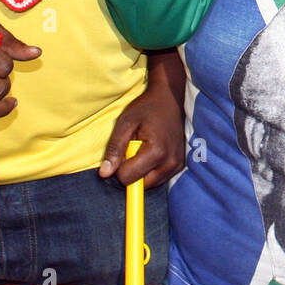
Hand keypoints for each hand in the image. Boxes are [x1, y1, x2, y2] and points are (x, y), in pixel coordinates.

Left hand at [98, 53, 186, 188]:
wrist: (170, 98)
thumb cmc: (146, 108)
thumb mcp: (125, 122)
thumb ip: (114, 148)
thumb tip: (104, 174)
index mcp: (157, 152)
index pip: (128, 178)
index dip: (120, 165)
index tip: (126, 147)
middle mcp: (171, 162)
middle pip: (140, 185)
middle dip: (132, 170)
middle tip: (135, 146)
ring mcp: (177, 165)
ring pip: (149, 184)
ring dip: (142, 171)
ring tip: (144, 147)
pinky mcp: (180, 165)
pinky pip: (159, 178)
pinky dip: (152, 169)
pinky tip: (153, 151)